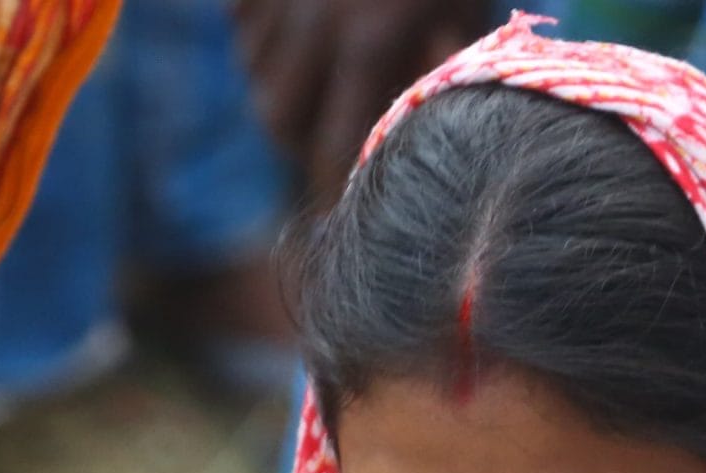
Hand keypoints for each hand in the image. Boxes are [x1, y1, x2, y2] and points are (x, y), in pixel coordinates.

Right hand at [234, 0, 482, 206]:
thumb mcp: (464, 10)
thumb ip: (447, 77)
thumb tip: (435, 147)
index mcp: (369, 43)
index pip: (333, 148)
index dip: (332, 191)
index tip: (342, 218)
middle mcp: (312, 21)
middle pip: (278, 118)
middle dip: (299, 141)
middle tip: (332, 139)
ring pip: (254, 68)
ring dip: (282, 84)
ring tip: (322, 80)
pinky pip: (241, 19)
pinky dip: (264, 34)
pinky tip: (303, 30)